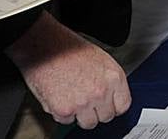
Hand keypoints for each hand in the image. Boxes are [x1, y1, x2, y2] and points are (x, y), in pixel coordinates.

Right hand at [7, 13, 129, 128]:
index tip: (107, 104)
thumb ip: (107, 81)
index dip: (113, 105)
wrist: (44, 45)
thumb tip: (111, 96)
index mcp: (113, 77)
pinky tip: (60, 96)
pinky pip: (67, 121)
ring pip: (88, 123)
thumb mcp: (100, 59)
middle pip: (106, 116)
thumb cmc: (68, 47)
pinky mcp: (64, 110)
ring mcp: (83, 103)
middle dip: (96, 110)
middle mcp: (101, 92)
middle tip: (86, 99)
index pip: (123, 105)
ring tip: (72, 98)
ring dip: (81, 115)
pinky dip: (62, 113)